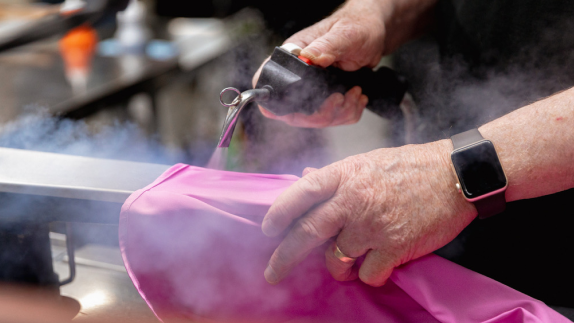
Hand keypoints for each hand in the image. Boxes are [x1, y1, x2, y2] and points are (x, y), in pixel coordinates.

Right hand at [252, 0, 390, 127]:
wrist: (373, 33)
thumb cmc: (356, 26)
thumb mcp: (344, 34)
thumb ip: (326, 46)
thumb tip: (309, 57)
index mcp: (292, 58)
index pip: (266, 84)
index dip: (275, 103)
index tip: (303, 104)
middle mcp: (298, 77)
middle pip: (293, 114)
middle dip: (322, 113)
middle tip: (341, 97)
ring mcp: (312, 91)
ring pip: (316, 120)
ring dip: (340, 113)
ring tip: (355, 93)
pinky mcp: (327, 99)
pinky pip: (334, 119)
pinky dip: (349, 114)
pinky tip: (357, 97)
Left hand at [262, 140, 476, 285]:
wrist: (457, 175)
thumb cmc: (411, 167)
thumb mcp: (368, 161)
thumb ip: (335, 175)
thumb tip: (304, 178)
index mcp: (345, 174)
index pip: (300, 192)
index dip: (279, 212)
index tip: (267, 230)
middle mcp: (353, 199)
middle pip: (307, 232)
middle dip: (284, 257)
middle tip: (272, 273)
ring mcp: (373, 224)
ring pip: (337, 259)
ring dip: (337, 268)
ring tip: (345, 266)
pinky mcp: (395, 246)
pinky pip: (368, 274)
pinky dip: (369, 275)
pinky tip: (378, 265)